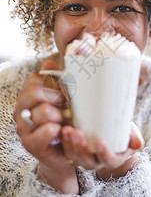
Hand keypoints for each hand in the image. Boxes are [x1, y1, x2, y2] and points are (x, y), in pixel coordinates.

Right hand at [13, 59, 78, 193]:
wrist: (63, 150)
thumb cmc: (63, 119)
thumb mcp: (61, 97)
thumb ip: (55, 79)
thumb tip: (49, 63)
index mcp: (26, 96)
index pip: (34, 80)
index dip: (53, 84)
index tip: (64, 93)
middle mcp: (20, 110)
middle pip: (34, 92)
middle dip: (56, 98)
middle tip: (66, 107)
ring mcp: (23, 127)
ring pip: (43, 111)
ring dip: (60, 115)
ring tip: (64, 121)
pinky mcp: (30, 144)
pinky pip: (47, 129)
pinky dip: (58, 129)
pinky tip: (61, 132)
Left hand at [61, 121, 143, 179]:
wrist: (110, 130)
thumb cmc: (122, 130)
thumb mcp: (129, 131)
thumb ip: (134, 136)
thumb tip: (138, 143)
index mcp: (113, 158)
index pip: (109, 160)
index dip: (104, 153)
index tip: (100, 142)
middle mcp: (98, 161)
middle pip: (88, 160)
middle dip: (81, 148)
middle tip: (77, 132)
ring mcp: (85, 157)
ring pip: (75, 156)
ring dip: (70, 144)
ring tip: (67, 129)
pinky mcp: (74, 150)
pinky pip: (67, 150)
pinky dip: (64, 141)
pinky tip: (62, 130)